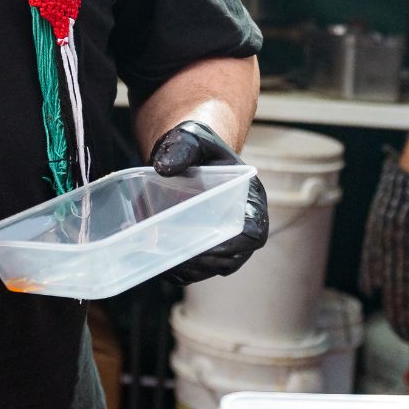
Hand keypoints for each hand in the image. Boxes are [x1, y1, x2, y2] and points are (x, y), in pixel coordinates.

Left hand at [150, 121, 268, 284]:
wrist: (184, 153)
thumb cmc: (196, 146)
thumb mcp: (192, 138)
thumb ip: (182, 147)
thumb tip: (164, 167)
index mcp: (250, 200)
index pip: (253, 233)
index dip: (235, 245)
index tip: (208, 246)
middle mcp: (241, 224)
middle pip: (232, 258)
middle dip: (204, 261)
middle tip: (174, 255)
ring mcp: (222, 239)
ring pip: (211, 268)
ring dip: (189, 269)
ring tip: (161, 256)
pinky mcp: (202, 246)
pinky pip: (194, 269)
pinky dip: (176, 269)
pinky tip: (155, 258)